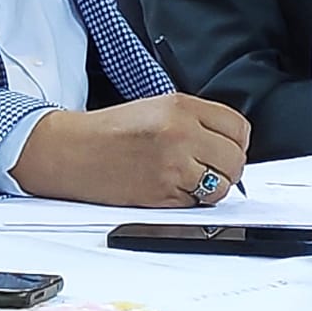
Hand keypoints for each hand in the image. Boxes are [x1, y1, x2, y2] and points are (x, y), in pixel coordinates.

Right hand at [12, 93, 250, 206]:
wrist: (73, 152)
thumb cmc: (109, 131)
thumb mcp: (156, 107)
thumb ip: (195, 120)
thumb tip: (228, 142)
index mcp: (180, 107)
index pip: (238, 127)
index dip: (235, 141)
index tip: (226, 147)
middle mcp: (180, 134)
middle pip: (235, 159)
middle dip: (227, 167)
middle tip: (209, 166)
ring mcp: (173, 165)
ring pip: (221, 186)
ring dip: (212, 187)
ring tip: (189, 178)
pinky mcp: (164, 193)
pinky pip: (198, 203)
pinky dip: (191, 200)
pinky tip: (171, 187)